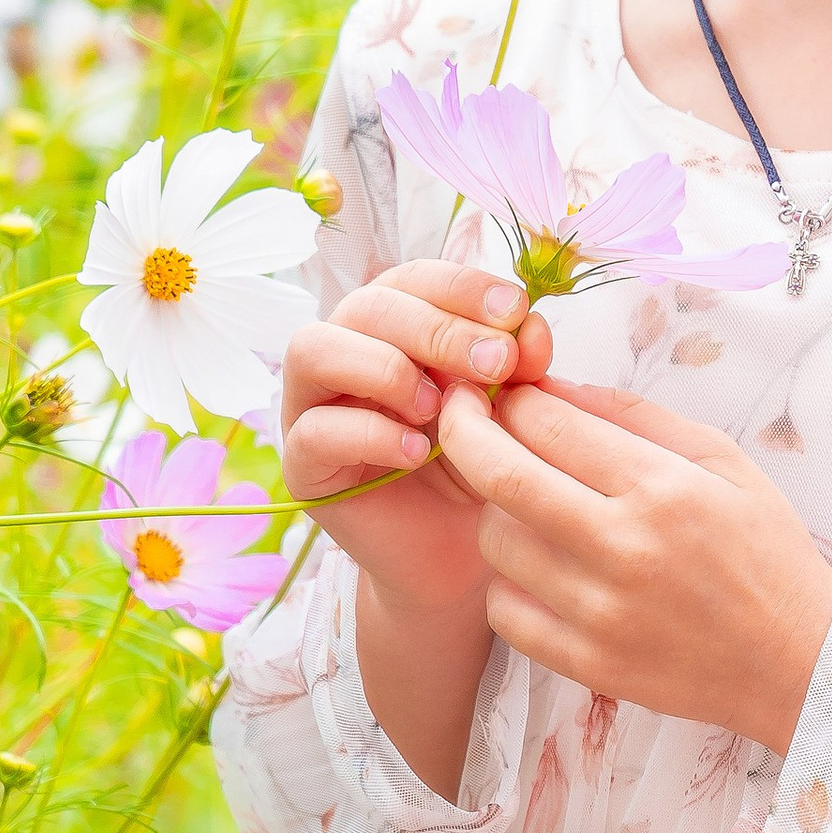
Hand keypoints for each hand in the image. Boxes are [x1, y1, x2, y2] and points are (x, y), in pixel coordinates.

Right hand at [279, 262, 552, 616]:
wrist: (466, 554)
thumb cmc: (483, 466)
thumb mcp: (508, 409)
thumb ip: (517, 365)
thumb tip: (530, 327)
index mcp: (394, 324)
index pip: (414, 279)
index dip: (462, 286)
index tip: (517, 310)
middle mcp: (344, 351)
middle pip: (366, 305)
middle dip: (436, 327)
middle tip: (496, 362)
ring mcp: (312, 406)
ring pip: (314, 348)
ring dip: (386, 367)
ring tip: (441, 407)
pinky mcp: (302, 466)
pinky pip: (315, 431)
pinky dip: (371, 433)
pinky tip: (417, 453)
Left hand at [435, 376, 831, 757]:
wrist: (797, 659)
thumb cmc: (764, 549)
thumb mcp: (721, 459)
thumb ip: (635, 418)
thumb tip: (553, 388)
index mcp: (662, 487)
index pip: (548, 424)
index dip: (509, 397)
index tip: (500, 391)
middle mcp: (626, 548)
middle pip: (501, 476)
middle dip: (464, 432)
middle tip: (460, 416)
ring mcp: (602, 613)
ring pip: (495, 543)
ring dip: (497, 512)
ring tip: (528, 506)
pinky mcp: (588, 663)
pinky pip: (504, 611)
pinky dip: (508, 583)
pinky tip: (540, 570)